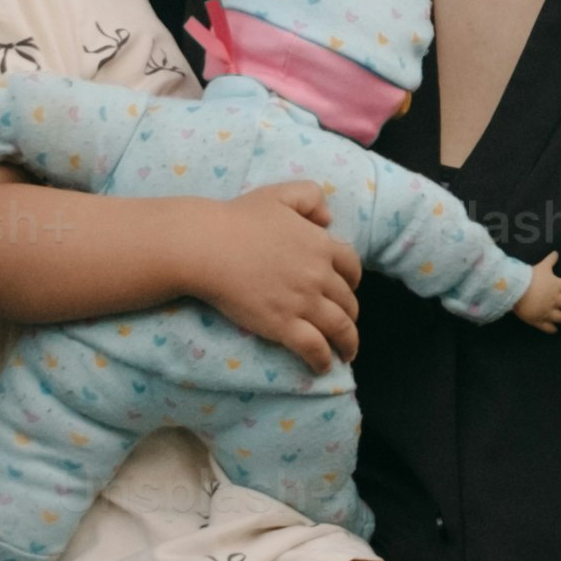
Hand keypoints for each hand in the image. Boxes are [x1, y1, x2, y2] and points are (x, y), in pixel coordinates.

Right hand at [184, 181, 364, 366]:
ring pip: (340, 328)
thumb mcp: (280, 194)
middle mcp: (319, 275)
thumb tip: (328, 220)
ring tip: (347, 354)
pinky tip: (323, 367)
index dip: (352, 281)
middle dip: (350, 314)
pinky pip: (314, 348)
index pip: (351, 267)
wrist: (207, 247)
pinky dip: (323, 360)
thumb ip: (310, 197)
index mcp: (320, 245)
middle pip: (348, 301)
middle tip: (344, 324)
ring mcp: (303, 302)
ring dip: (348, 343)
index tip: (347, 290)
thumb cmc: (238, 219)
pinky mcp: (283, 325)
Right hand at [510, 255, 560, 334]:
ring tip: (559, 315)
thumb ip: (550, 261)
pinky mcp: (540, 320)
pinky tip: (552, 328)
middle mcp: (556, 300)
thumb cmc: (529, 277)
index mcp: (558, 286)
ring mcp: (548, 311)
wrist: (514, 289)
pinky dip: (552, 329)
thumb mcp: (541, 267)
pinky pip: (550, 328)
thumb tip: (556, 253)